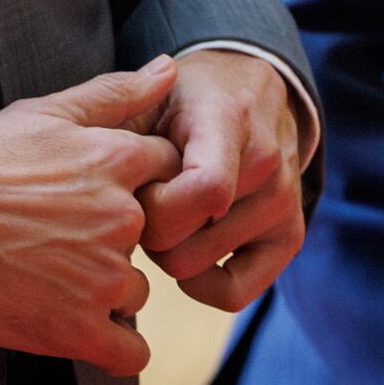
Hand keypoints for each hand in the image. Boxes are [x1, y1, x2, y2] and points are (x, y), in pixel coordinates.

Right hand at [0, 56, 184, 373]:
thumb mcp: (43, 113)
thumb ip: (115, 92)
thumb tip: (169, 67)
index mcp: (116, 160)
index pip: (169, 175)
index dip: (137, 186)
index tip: (97, 197)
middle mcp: (121, 218)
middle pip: (150, 238)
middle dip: (116, 240)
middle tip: (61, 238)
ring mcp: (101, 278)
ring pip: (136, 293)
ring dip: (106, 292)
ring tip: (50, 276)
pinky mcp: (77, 330)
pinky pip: (130, 354)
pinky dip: (110, 346)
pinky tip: (75, 325)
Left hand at [137, 49, 306, 309]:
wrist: (251, 90)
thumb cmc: (187, 98)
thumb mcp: (148, 93)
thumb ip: (116, 123)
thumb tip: (94, 166)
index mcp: (229, 120)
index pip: (205, 189)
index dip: (154, 203)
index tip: (140, 182)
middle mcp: (267, 165)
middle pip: (181, 243)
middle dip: (147, 225)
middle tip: (147, 194)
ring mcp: (283, 204)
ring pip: (193, 269)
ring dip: (167, 247)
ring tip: (169, 208)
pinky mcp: (289, 238)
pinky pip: (233, 294)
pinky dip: (199, 283)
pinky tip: (187, 244)